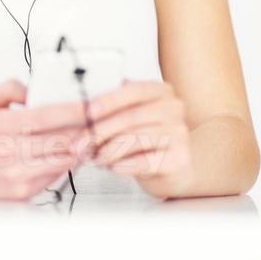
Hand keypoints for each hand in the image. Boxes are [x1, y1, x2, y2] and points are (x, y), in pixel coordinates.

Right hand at [0, 79, 87, 200]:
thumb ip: (10, 88)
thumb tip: (35, 91)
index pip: (44, 117)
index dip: (72, 111)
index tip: (92, 104)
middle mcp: (5, 153)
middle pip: (59, 141)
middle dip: (85, 129)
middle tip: (102, 118)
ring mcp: (15, 176)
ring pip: (62, 160)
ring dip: (82, 147)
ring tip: (92, 133)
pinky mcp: (23, 192)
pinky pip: (56, 174)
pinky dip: (70, 161)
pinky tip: (75, 150)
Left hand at [77, 79, 192, 191]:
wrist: (177, 169)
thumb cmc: (150, 141)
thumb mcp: (133, 119)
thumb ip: (115, 111)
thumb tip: (83, 113)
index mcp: (161, 92)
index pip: (133, 91)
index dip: (109, 101)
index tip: (89, 111)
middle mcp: (174, 108)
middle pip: (131, 117)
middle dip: (100, 131)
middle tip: (80, 144)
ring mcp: (179, 133)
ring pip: (136, 139)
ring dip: (109, 151)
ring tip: (95, 158)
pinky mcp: (180, 158)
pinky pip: (145, 161)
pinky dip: (124, 165)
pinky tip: (113, 167)